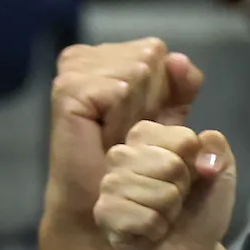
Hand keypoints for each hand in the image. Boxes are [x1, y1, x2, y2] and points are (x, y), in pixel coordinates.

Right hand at [46, 40, 204, 224]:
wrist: (105, 198)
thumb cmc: (135, 153)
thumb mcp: (170, 110)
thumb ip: (183, 80)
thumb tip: (178, 58)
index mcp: (105, 52)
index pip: (157, 50)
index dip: (161, 87)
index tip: (143, 116)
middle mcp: (84, 54)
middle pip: (150, 56)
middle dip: (150, 98)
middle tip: (127, 129)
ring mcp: (72, 68)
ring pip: (139, 71)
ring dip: (137, 111)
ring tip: (117, 133)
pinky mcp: (66, 88)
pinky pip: (121, 90)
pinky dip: (122, 118)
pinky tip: (106, 134)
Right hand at [94, 123, 236, 249]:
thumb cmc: (200, 205)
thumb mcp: (221, 170)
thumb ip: (217, 147)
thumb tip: (202, 141)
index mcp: (148, 136)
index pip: (182, 138)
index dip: (195, 161)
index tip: (191, 175)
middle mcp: (122, 155)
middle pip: (170, 164)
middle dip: (182, 187)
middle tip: (176, 198)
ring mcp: (109, 184)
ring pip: (159, 192)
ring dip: (170, 209)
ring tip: (164, 213)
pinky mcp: (104, 213)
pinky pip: (145, 217)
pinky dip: (157, 227)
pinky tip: (151, 230)